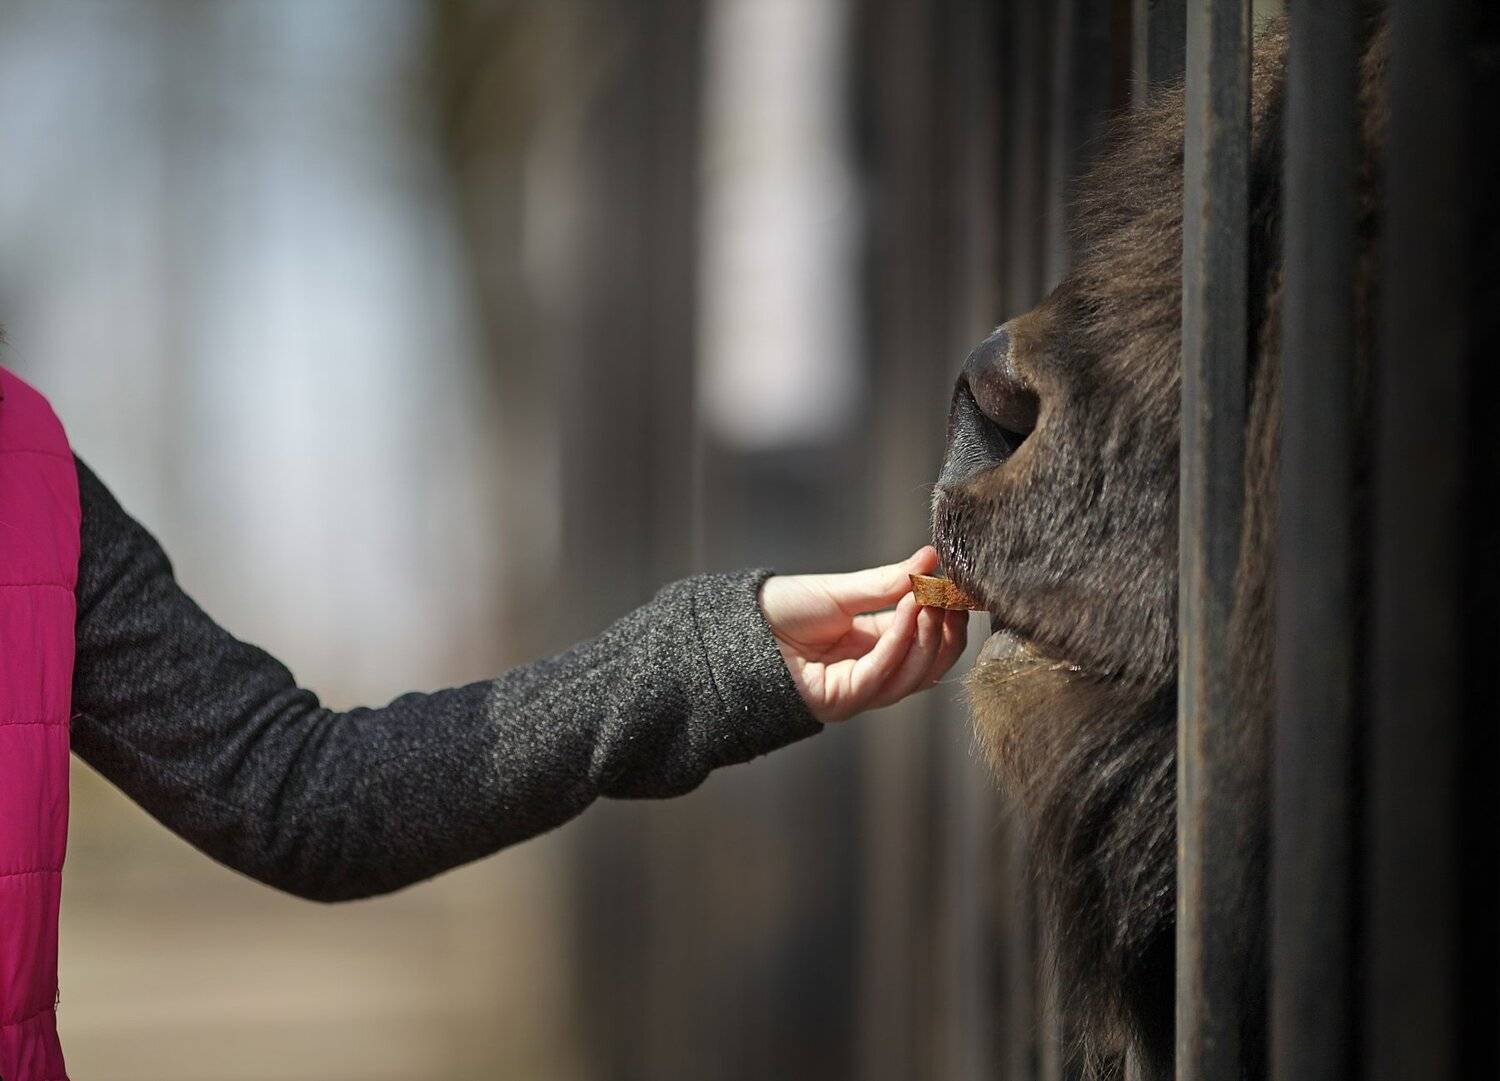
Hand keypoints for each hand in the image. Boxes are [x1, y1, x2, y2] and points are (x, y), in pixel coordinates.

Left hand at [759, 547, 968, 723]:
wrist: (736, 628)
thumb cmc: (782, 609)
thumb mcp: (842, 590)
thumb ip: (888, 581)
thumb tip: (932, 558)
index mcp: (874, 643)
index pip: (926, 637)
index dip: (947, 615)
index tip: (962, 586)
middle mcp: (872, 670)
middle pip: (928, 663)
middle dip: (947, 631)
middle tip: (955, 595)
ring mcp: (858, 689)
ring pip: (914, 675)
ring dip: (929, 636)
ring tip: (933, 599)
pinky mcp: (842, 700)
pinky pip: (883, 673)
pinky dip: (901, 641)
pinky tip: (909, 610)